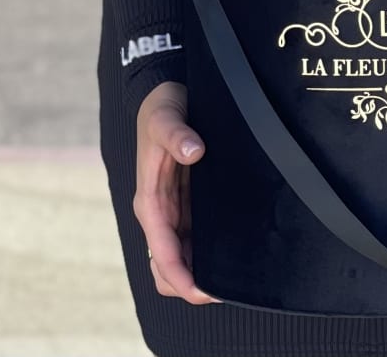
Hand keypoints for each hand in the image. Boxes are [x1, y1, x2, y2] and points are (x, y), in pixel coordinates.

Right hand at [133, 80, 220, 304]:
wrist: (167, 94)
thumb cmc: (162, 108)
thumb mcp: (166, 116)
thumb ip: (176, 133)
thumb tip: (193, 151)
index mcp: (150, 200)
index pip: (162, 252)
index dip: (181, 276)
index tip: (204, 291)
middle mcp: (162, 211)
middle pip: (168, 266)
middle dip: (191, 284)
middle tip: (227, 290)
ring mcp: (176, 209)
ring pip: (184, 255)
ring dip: (202, 270)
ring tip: (236, 278)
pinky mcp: (190, 201)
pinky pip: (197, 236)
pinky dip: (210, 250)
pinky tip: (235, 251)